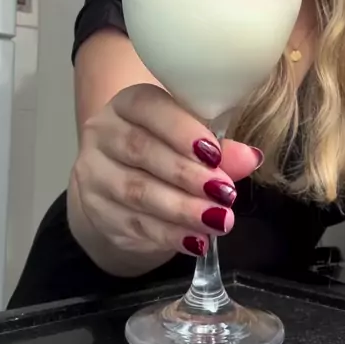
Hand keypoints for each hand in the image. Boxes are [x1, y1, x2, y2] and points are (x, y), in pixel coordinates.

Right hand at [67, 84, 261, 274]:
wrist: (123, 184)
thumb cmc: (166, 150)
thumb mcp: (192, 141)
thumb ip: (220, 149)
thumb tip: (250, 158)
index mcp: (128, 103)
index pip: (148, 107)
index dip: (181, 130)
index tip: (215, 154)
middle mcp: (103, 132)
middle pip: (141, 150)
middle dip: (187, 174)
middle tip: (225, 193)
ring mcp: (94, 172)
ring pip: (136, 191)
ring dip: (182, 209)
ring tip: (218, 220)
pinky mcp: (95, 210)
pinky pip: (133, 224)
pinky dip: (169, 234)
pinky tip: (196, 240)